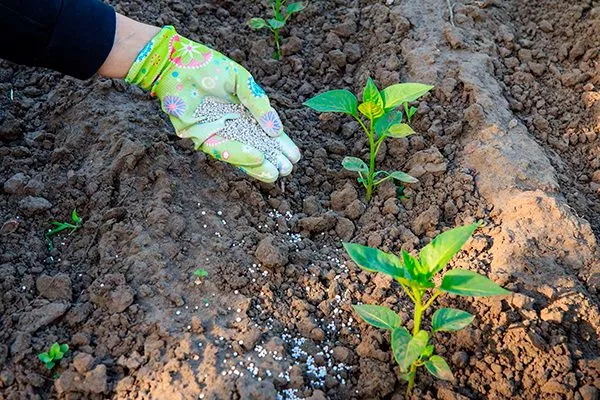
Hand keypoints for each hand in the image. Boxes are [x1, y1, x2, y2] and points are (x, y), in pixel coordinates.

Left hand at [125, 26, 299, 181]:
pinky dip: (239, 155)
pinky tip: (257, 158)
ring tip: (275, 173)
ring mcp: (217, 133)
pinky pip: (222, 149)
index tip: (295, 156)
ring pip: (240, 154)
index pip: (265, 133)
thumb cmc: (210, 67)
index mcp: (244, 113)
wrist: (177, 62)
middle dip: (272, 159)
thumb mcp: (242, 82)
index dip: (280, 145)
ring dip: (257, 165)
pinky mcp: (201, 137)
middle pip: (255, 147)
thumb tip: (276, 130)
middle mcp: (232, 126)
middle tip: (288, 169)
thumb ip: (259, 104)